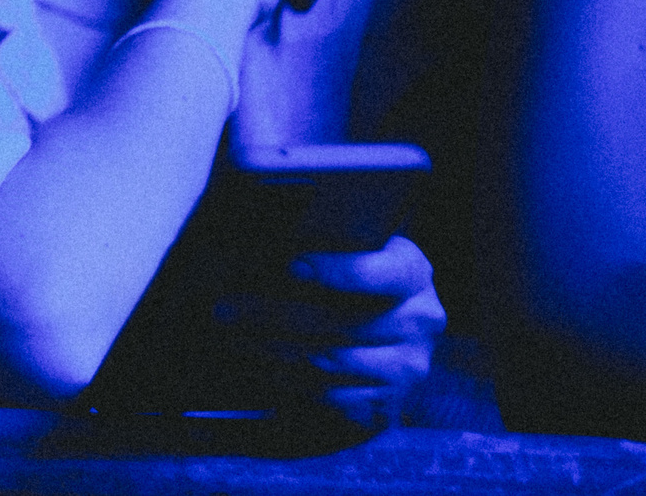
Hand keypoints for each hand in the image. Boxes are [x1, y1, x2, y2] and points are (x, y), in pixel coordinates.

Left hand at [218, 236, 442, 424]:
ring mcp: (408, 363)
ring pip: (328, 359)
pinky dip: (287, 377)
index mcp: (410, 269)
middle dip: (271, 315)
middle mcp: (419, 317)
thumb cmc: (351, 286)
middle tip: (226, 310)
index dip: (336, 270)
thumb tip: (252, 245)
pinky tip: (261, 361)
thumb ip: (314, 246)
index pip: (377, 271)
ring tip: (234, 335)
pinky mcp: (388, 399)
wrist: (382, 341)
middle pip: (337, 320)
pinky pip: (329, 392)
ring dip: (270, 347)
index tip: (293, 266)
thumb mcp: (345, 254)